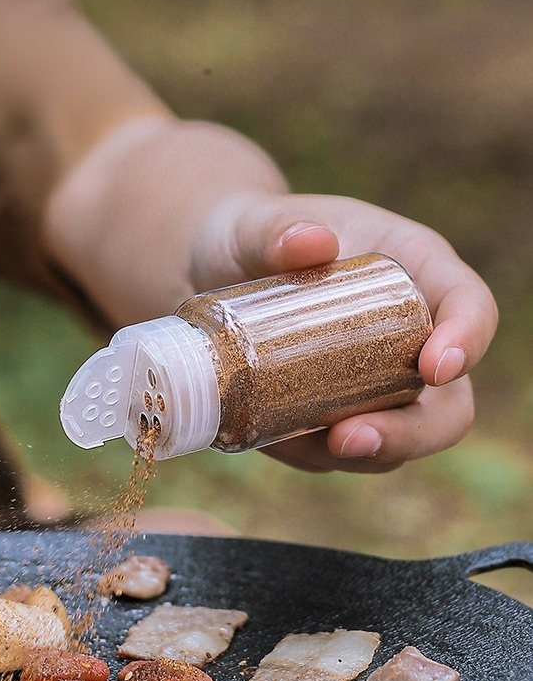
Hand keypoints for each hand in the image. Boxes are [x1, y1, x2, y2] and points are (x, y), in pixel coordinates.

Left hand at [191, 192, 498, 472]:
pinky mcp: (330, 415)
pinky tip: (271, 442)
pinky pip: (334, 452)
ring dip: (359, 455)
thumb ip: (275, 230)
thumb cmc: (248, 236)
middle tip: (350, 436)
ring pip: (395, 439)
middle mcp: (407, 336)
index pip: (470, 307)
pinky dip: (308, 455)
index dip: (468, 340)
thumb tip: (312, 243)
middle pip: (446, 404)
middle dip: (410, 433)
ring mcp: (372, 384)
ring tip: (305, 444)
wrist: (210, 272)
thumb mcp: (253, 225)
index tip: (435, 368)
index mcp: (415, 270)